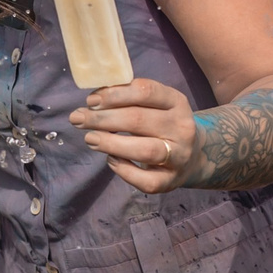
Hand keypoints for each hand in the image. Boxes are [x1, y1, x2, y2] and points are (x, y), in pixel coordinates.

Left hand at [70, 77, 197, 192]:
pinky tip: (110, 160)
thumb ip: (130, 99)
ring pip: (144, 150)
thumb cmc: (162, 125)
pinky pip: (145, 180)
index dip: (115, 94)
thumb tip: (93, 100)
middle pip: (139, 120)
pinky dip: (124, 170)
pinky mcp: (171, 181)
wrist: (193, 157)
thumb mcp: (156, 105)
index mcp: (177, 102)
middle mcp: (182, 128)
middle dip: (103, 119)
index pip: (146, 92)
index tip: (91, 100)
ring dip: (111, 143)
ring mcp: (179, 156)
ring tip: (90, 138)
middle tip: (79, 119)